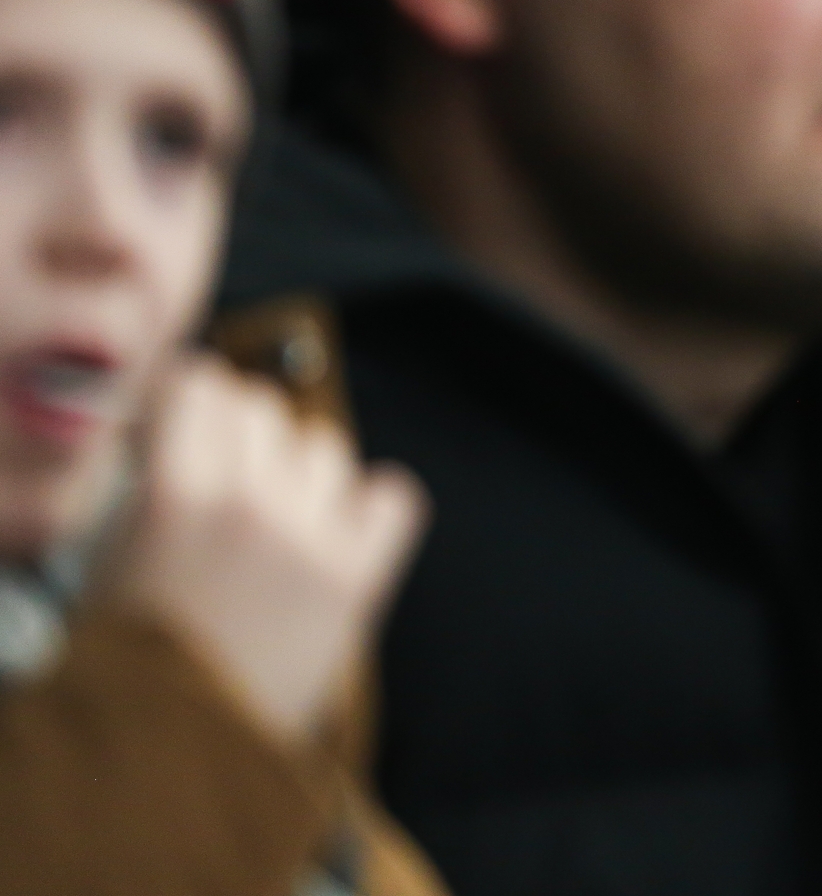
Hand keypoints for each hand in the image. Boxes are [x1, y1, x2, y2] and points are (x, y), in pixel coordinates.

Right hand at [104, 355, 427, 742]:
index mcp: (176, 492)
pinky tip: (337, 533)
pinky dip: (370, 508)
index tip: (185, 421)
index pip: (205, 385)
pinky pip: (393, 497)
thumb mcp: (110, 555)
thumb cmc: (127, 661)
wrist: (172, 754)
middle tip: (223, 478)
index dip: (192, 401)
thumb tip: (181, 425)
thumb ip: (153, 479)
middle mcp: (252, 502)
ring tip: (270, 524)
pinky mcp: (360, 577)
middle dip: (240, 435)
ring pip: (325, 446)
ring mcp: (312, 537)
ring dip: (297, 473)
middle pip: (265, 409)